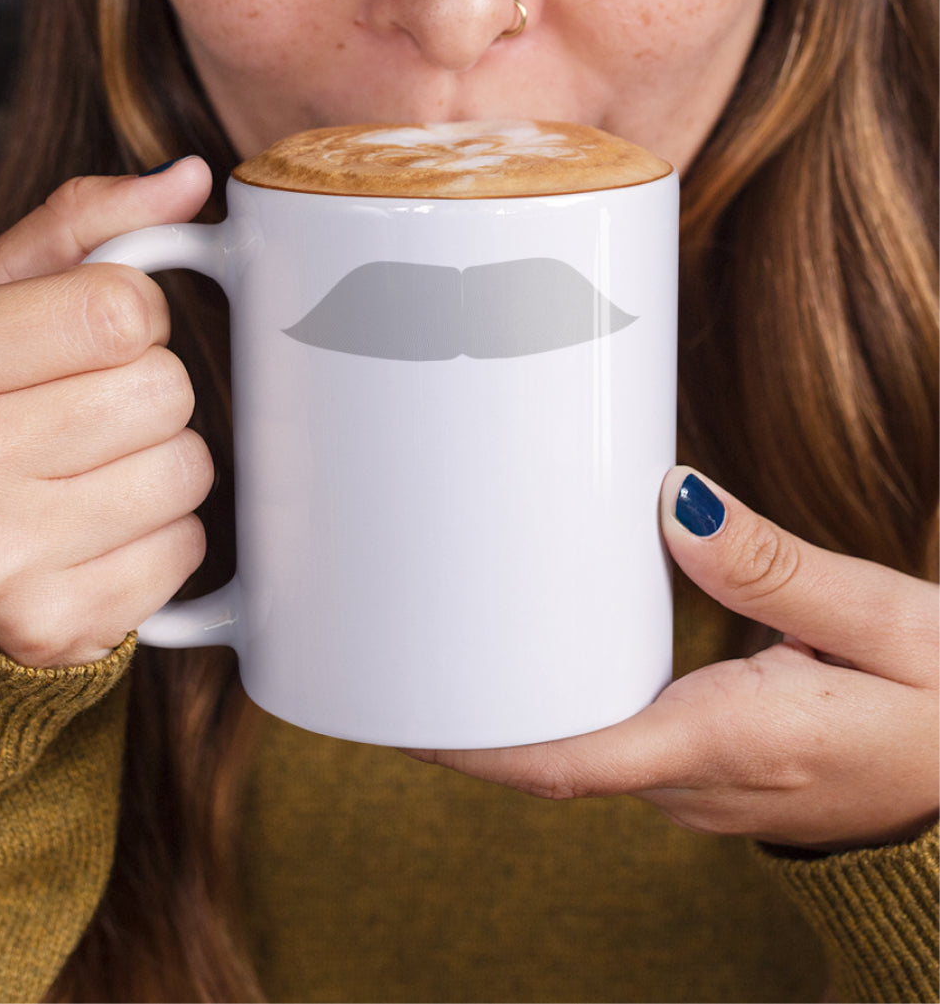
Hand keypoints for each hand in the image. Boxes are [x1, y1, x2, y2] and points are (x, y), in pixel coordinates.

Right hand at [0, 158, 215, 666]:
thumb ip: (78, 233)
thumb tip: (191, 181)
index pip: (120, 310)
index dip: (133, 316)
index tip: (97, 337)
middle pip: (165, 393)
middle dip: (148, 392)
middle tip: (87, 413)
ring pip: (188, 472)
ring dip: (162, 464)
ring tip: (90, 473)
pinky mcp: (52, 627)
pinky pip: (185, 554)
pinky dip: (162, 538)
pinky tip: (98, 532)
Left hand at [412, 466, 938, 850]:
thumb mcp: (887, 622)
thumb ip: (774, 567)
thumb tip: (673, 505)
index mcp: (729, 741)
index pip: (571, 763)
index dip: (478, 746)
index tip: (407, 717)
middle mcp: (697, 782)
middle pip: (556, 760)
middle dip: (477, 721)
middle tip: (408, 650)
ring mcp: (699, 789)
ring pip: (582, 757)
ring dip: (519, 716)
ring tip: (459, 647)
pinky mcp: (708, 775)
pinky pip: (615, 747)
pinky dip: (569, 715)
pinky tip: (548, 668)